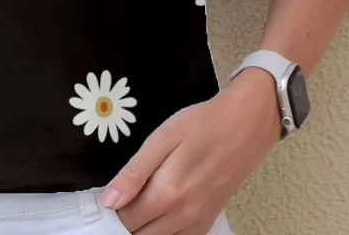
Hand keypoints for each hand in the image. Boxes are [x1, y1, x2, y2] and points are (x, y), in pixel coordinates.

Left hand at [100, 68, 283, 233]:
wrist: (245, 127)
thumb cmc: (200, 125)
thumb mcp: (161, 139)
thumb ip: (134, 173)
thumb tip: (108, 201)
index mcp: (168, 194)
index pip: (126, 220)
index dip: (110, 210)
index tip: (103, 197)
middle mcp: (184, 217)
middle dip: (124, 221)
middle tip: (118, 197)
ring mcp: (198, 223)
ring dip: (142, 227)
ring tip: (136, 200)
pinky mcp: (208, 222)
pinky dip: (163, 231)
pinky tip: (157, 211)